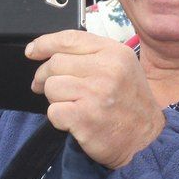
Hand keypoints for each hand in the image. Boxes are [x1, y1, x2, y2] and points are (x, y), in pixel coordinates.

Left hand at [27, 30, 164, 168]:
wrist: (146, 140)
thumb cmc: (130, 103)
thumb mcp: (121, 67)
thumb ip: (91, 55)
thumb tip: (49, 52)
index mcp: (114, 53)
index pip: (69, 39)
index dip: (45, 43)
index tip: (32, 51)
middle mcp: (107, 70)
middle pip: (55, 63)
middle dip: (45, 77)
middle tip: (46, 87)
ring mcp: (96, 94)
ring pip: (52, 87)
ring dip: (55, 98)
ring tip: (71, 105)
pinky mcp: (85, 118)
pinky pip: (53, 111)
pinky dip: (59, 118)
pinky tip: (75, 121)